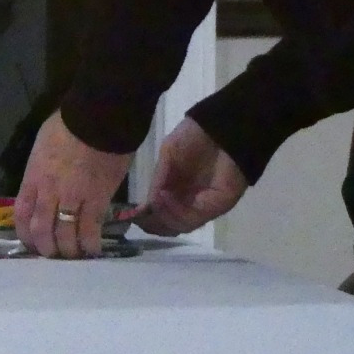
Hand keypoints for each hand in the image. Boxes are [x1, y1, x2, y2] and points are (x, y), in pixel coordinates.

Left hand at [14, 112, 133, 257]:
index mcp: (34, 176)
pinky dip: (90, 243)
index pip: (22, 213)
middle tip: (54, 254)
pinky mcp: (98, 200)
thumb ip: (40, 167)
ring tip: (74, 255)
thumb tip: (43, 178)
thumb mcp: (43, 145)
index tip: (31, 241)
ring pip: (65, 235)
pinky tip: (92, 250)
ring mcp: (73, 198)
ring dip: (68, 250)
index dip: (24, 233)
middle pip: (42, 230)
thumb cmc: (69, 124)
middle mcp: (49, 192)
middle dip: (46, 248)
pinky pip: (91, 229)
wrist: (98, 118)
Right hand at [135, 116, 246, 235]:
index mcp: (179, 191)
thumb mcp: (168, 154)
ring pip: (181, 225)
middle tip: (140, 217)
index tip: (133, 217)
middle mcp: (192, 202)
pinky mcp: (218, 205)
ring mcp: (205, 205)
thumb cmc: (194, 136)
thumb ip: (159, 178)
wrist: (220, 127)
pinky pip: (194, 217)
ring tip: (155, 201)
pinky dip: (176, 210)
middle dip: (154, 224)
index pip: (163, 215)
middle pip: (172, 226)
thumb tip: (148, 204)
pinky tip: (164, 196)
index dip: (148, 219)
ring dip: (164, 216)